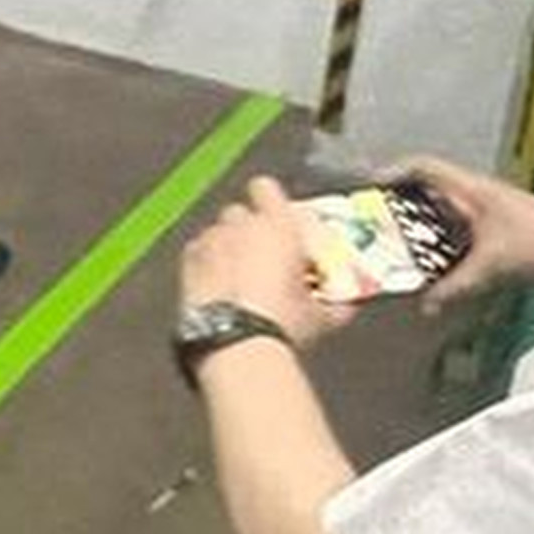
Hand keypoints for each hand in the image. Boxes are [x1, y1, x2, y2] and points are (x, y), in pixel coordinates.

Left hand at [179, 177, 356, 351]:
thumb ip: (334, 305)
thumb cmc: (281, 324)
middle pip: (239, 211)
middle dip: (248, 228)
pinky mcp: (187, 265)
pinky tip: (215, 284)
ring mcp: (210, 243)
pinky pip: (195, 252)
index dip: (269, 199)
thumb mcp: (318, 317)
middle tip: (262, 255)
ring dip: (226, 245)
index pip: (266, 187)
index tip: (279, 219)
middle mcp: (241, 226)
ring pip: (216, 231)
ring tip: (237, 274)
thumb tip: (346, 309)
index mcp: (278, 225)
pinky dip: (204, 262)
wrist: (237, 345)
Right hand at [396, 156, 533, 315]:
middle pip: (432, 192)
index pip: (424, 168)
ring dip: (425, 229)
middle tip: (380, 226)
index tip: (372, 189)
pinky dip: (446, 246)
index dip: (395, 173)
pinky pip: (463, 233)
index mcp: (473, 190)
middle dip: (404, 208)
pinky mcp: (504, 233)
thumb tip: (425, 306)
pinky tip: (440, 269)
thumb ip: (454, 289)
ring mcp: (493, 213)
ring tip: (402, 250)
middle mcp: (481, 196)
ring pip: (447, 214)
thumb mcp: (491, 268)